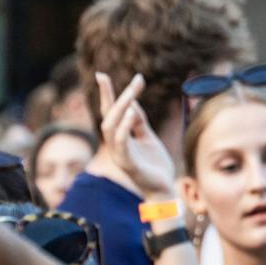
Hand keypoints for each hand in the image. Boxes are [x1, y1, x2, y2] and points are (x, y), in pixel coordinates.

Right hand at [96, 71, 177, 200]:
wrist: (164, 189)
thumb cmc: (155, 164)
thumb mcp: (147, 137)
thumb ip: (139, 122)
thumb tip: (132, 102)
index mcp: (119, 138)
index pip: (109, 112)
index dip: (106, 94)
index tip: (101, 74)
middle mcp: (115, 145)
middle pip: (107, 116)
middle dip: (114, 96)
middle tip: (134, 81)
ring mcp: (119, 154)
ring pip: (110, 127)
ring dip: (120, 108)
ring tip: (131, 94)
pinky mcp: (127, 164)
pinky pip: (121, 143)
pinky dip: (123, 127)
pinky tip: (130, 113)